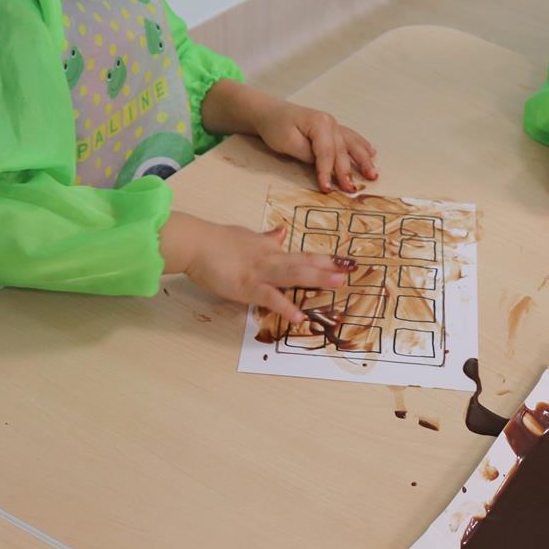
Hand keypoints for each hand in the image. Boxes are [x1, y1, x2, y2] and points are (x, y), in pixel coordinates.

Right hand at [168, 217, 354, 324]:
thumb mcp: (247, 236)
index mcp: (271, 250)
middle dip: (328, 267)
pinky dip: (285, 306)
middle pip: (303, 263)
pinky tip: (299, 316)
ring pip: (293, 275)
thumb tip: (282, 232)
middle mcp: (270, 259)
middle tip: (352, 270)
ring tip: (338, 284)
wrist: (196, 243)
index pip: (302, 255)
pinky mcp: (247, 287)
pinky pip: (270, 298)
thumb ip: (266, 238)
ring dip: (316, 278)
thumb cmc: (218, 241)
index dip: (325, 259)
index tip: (345, 262)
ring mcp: (260, 273)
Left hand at [258, 103, 377, 193]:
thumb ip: (307, 153)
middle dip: (347, 171)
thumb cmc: (276, 126)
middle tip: (352, 190)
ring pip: (352, 144)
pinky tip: (372, 152)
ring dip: (363, 160)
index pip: (326, 152)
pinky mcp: (332, 129)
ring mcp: (333, 125)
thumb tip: (322, 164)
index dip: (327, 172)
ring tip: (373, 174)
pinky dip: (362, 146)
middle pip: (341, 151)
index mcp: (320, 124)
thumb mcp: (287, 141)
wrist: (270, 112)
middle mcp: (331, 123)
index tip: (327, 189)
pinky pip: (350, 138)